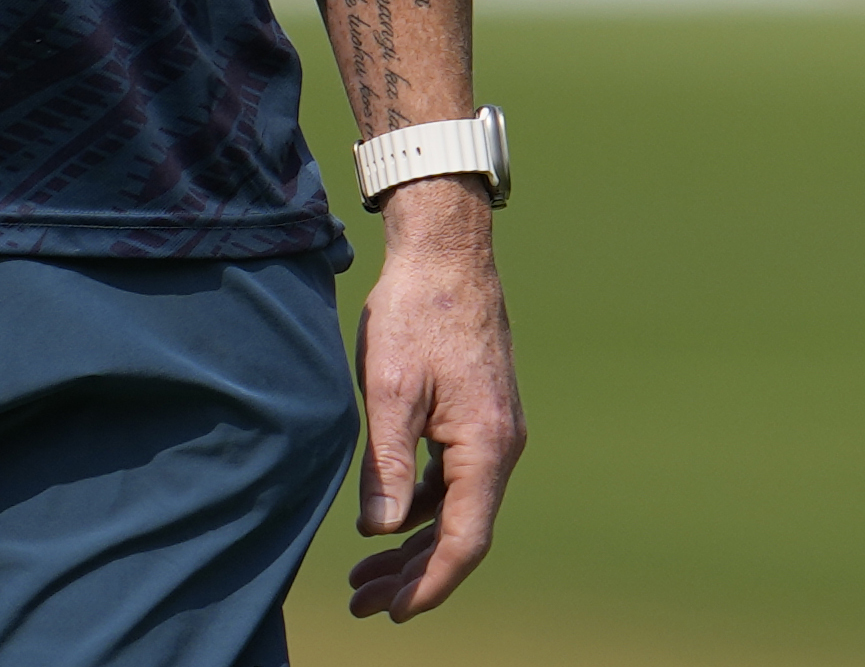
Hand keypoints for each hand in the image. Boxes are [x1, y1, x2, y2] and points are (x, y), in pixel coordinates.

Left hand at [343, 188, 523, 621]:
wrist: (445, 252)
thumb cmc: (415, 314)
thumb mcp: (389, 390)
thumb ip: (385, 466)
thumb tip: (378, 533)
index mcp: (485, 445)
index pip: (465, 540)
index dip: (429, 584)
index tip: (391, 612)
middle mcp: (501, 444)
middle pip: (463, 533)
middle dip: (414, 575)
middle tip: (363, 602)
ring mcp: (495, 431)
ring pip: (459, 509)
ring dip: (416, 544)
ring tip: (366, 574)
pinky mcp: (480, 417)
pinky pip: (456, 481)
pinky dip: (424, 507)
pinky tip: (387, 518)